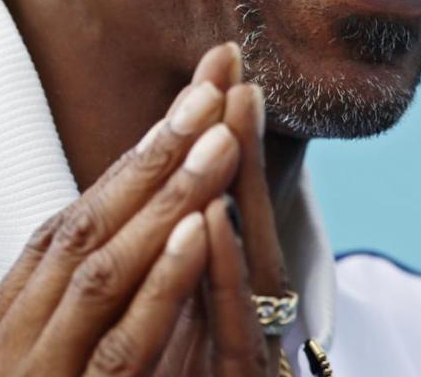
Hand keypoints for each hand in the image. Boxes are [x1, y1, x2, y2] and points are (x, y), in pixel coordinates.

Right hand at [0, 44, 253, 375]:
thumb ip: (48, 336)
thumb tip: (91, 266)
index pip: (63, 234)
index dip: (126, 169)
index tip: (183, 112)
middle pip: (82, 232)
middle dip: (151, 157)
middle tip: (209, 89)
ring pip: (101, 275)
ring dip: (166, 200)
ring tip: (221, 136)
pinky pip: (120, 349)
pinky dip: (161, 286)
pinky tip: (202, 231)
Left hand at [155, 48, 285, 376]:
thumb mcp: (182, 345)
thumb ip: (181, 299)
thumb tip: (173, 221)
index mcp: (225, 322)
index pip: (224, 222)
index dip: (221, 154)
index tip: (217, 79)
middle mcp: (245, 339)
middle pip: (242, 230)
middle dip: (235, 149)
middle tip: (233, 71)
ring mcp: (247, 361)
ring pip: (245, 276)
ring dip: (236, 192)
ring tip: (225, 122)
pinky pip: (228, 337)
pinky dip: (217, 279)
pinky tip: (212, 226)